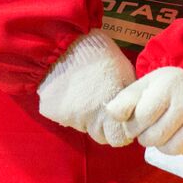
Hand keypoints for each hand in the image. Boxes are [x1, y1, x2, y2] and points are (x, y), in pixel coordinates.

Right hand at [36, 30, 136, 145]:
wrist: (63, 43)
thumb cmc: (98, 53)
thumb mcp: (123, 72)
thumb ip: (127, 97)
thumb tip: (131, 110)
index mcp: (111, 110)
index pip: (119, 139)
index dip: (122, 131)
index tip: (122, 122)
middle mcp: (91, 119)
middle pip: (101, 137)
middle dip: (106, 128)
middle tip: (105, 111)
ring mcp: (70, 117)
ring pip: (83, 127)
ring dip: (88, 118)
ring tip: (88, 97)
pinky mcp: (52, 112)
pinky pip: (65, 117)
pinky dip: (70, 109)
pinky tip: (72, 92)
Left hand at [105, 67, 182, 157]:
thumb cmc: (169, 87)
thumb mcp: (145, 85)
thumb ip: (125, 99)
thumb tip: (110, 113)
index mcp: (168, 86)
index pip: (141, 118)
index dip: (133, 126)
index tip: (136, 123)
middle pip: (155, 137)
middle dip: (146, 137)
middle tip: (149, 130)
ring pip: (171, 149)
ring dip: (162, 146)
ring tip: (164, 133)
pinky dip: (182, 149)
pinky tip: (181, 136)